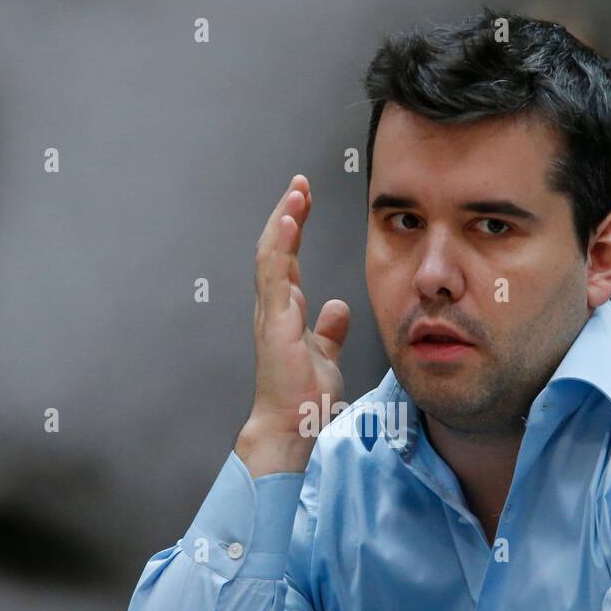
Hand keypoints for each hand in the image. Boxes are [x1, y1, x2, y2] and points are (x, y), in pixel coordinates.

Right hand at [238, 174, 350, 477]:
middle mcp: (273, 307)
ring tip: (296, 192)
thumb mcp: (326, 355)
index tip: (305, 200)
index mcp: (284, 311)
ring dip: (284, 219)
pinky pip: (275, 275)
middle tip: (300, 184)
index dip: (293, 226)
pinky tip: (291, 221)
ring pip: (272, 254)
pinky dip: (281, 245)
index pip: (286, 258)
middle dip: (287, 212)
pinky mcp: (276, 323)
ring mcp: (272, 313)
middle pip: (275, 248)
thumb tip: (338, 307)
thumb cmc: (303, 398)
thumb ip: (330, 330)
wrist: (292, 425)